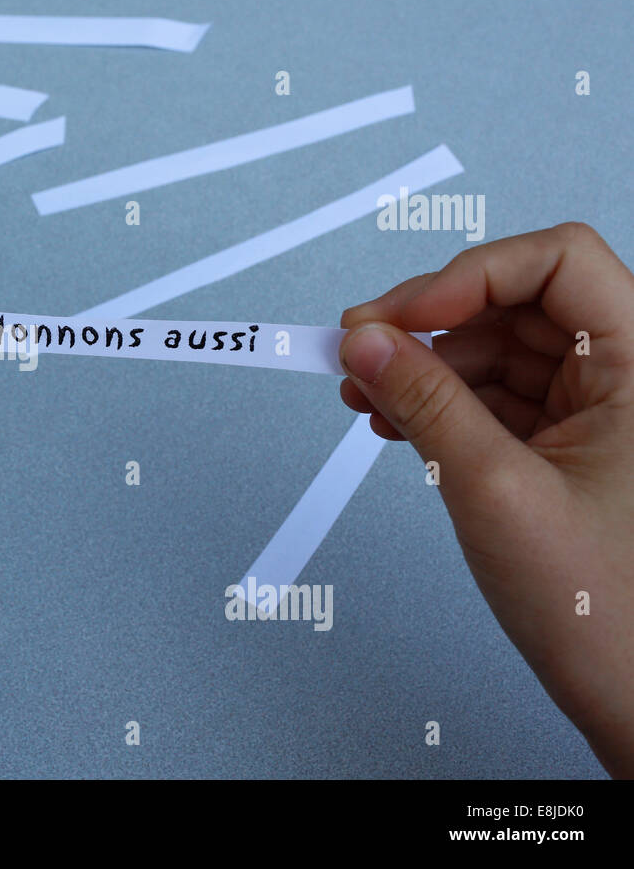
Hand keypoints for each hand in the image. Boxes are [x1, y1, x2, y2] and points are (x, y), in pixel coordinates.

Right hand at [337, 222, 633, 776]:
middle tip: (358, 348)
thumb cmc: (606, 612)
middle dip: (431, 323)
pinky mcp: (566, 448)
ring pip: (499, 352)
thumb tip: (367, 341)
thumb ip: (424, 402)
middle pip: (518, 304)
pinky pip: (493, 398)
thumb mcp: (494, 488)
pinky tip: (391, 418)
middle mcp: (628, 379)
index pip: (559, 262)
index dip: (471, 276)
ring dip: (425, 366)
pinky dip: (438, 403)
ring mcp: (597, 414)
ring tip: (362, 393)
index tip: (398, 316)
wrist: (633, 702)